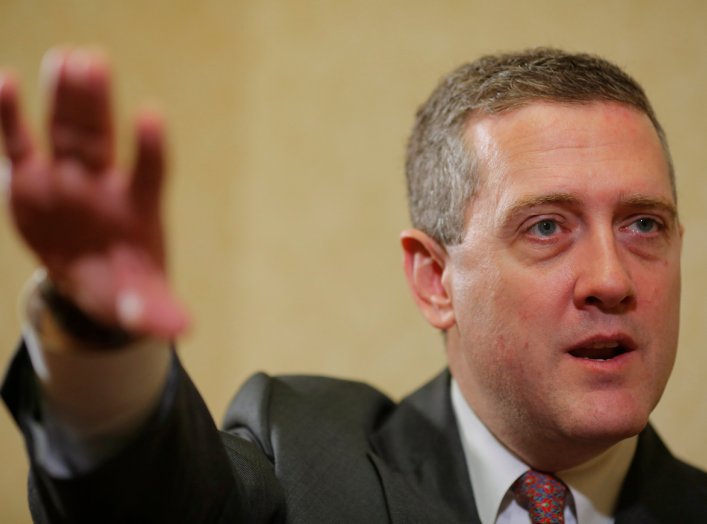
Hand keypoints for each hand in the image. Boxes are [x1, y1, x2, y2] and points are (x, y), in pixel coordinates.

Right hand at [0, 48, 187, 338]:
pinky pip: (18, 144)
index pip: (150, 172)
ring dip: (64, 98)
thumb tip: (182, 330)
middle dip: (95, 105)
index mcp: (138, 209)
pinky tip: (4, 81)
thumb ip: (157, 314)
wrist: (93, 280)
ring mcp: (68, 178)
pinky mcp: (32, 180)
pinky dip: (9, 117)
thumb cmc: (125, 285)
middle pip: (101, 139)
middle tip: (93, 62)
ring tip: (65, 59)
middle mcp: (104, 185)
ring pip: (65, 132)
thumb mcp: (141, 305)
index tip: (151, 116)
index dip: (151, 147)